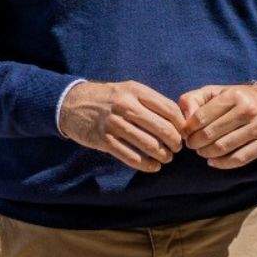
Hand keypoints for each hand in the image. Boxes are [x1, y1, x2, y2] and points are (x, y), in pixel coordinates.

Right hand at [59, 81, 184, 171]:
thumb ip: (151, 102)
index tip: (184, 134)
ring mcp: (114, 124)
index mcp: (136, 91)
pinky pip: (131, 157)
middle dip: (175, 143)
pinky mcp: (105, 140)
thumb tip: (179, 120)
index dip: (181, 125)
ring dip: (163, 156)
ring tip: (166, 159)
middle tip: (177, 149)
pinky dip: (146, 165)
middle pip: (163, 129)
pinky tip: (152, 166)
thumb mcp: (129, 90)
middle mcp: (126, 106)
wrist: (72, 103)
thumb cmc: (108, 98)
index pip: (170, 110)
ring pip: (149, 145)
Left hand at [176, 82, 256, 169]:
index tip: (185, 133)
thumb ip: (194, 100)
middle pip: (210, 134)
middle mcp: (248, 110)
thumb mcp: (217, 91)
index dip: (188, 128)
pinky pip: (239, 159)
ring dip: (206, 153)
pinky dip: (222, 164)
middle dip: (194, 142)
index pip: (201, 117)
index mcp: (233, 96)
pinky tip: (212, 161)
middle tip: (191, 144)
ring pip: (222, 148)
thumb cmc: (240, 98)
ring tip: (201, 151)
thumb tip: (184, 120)